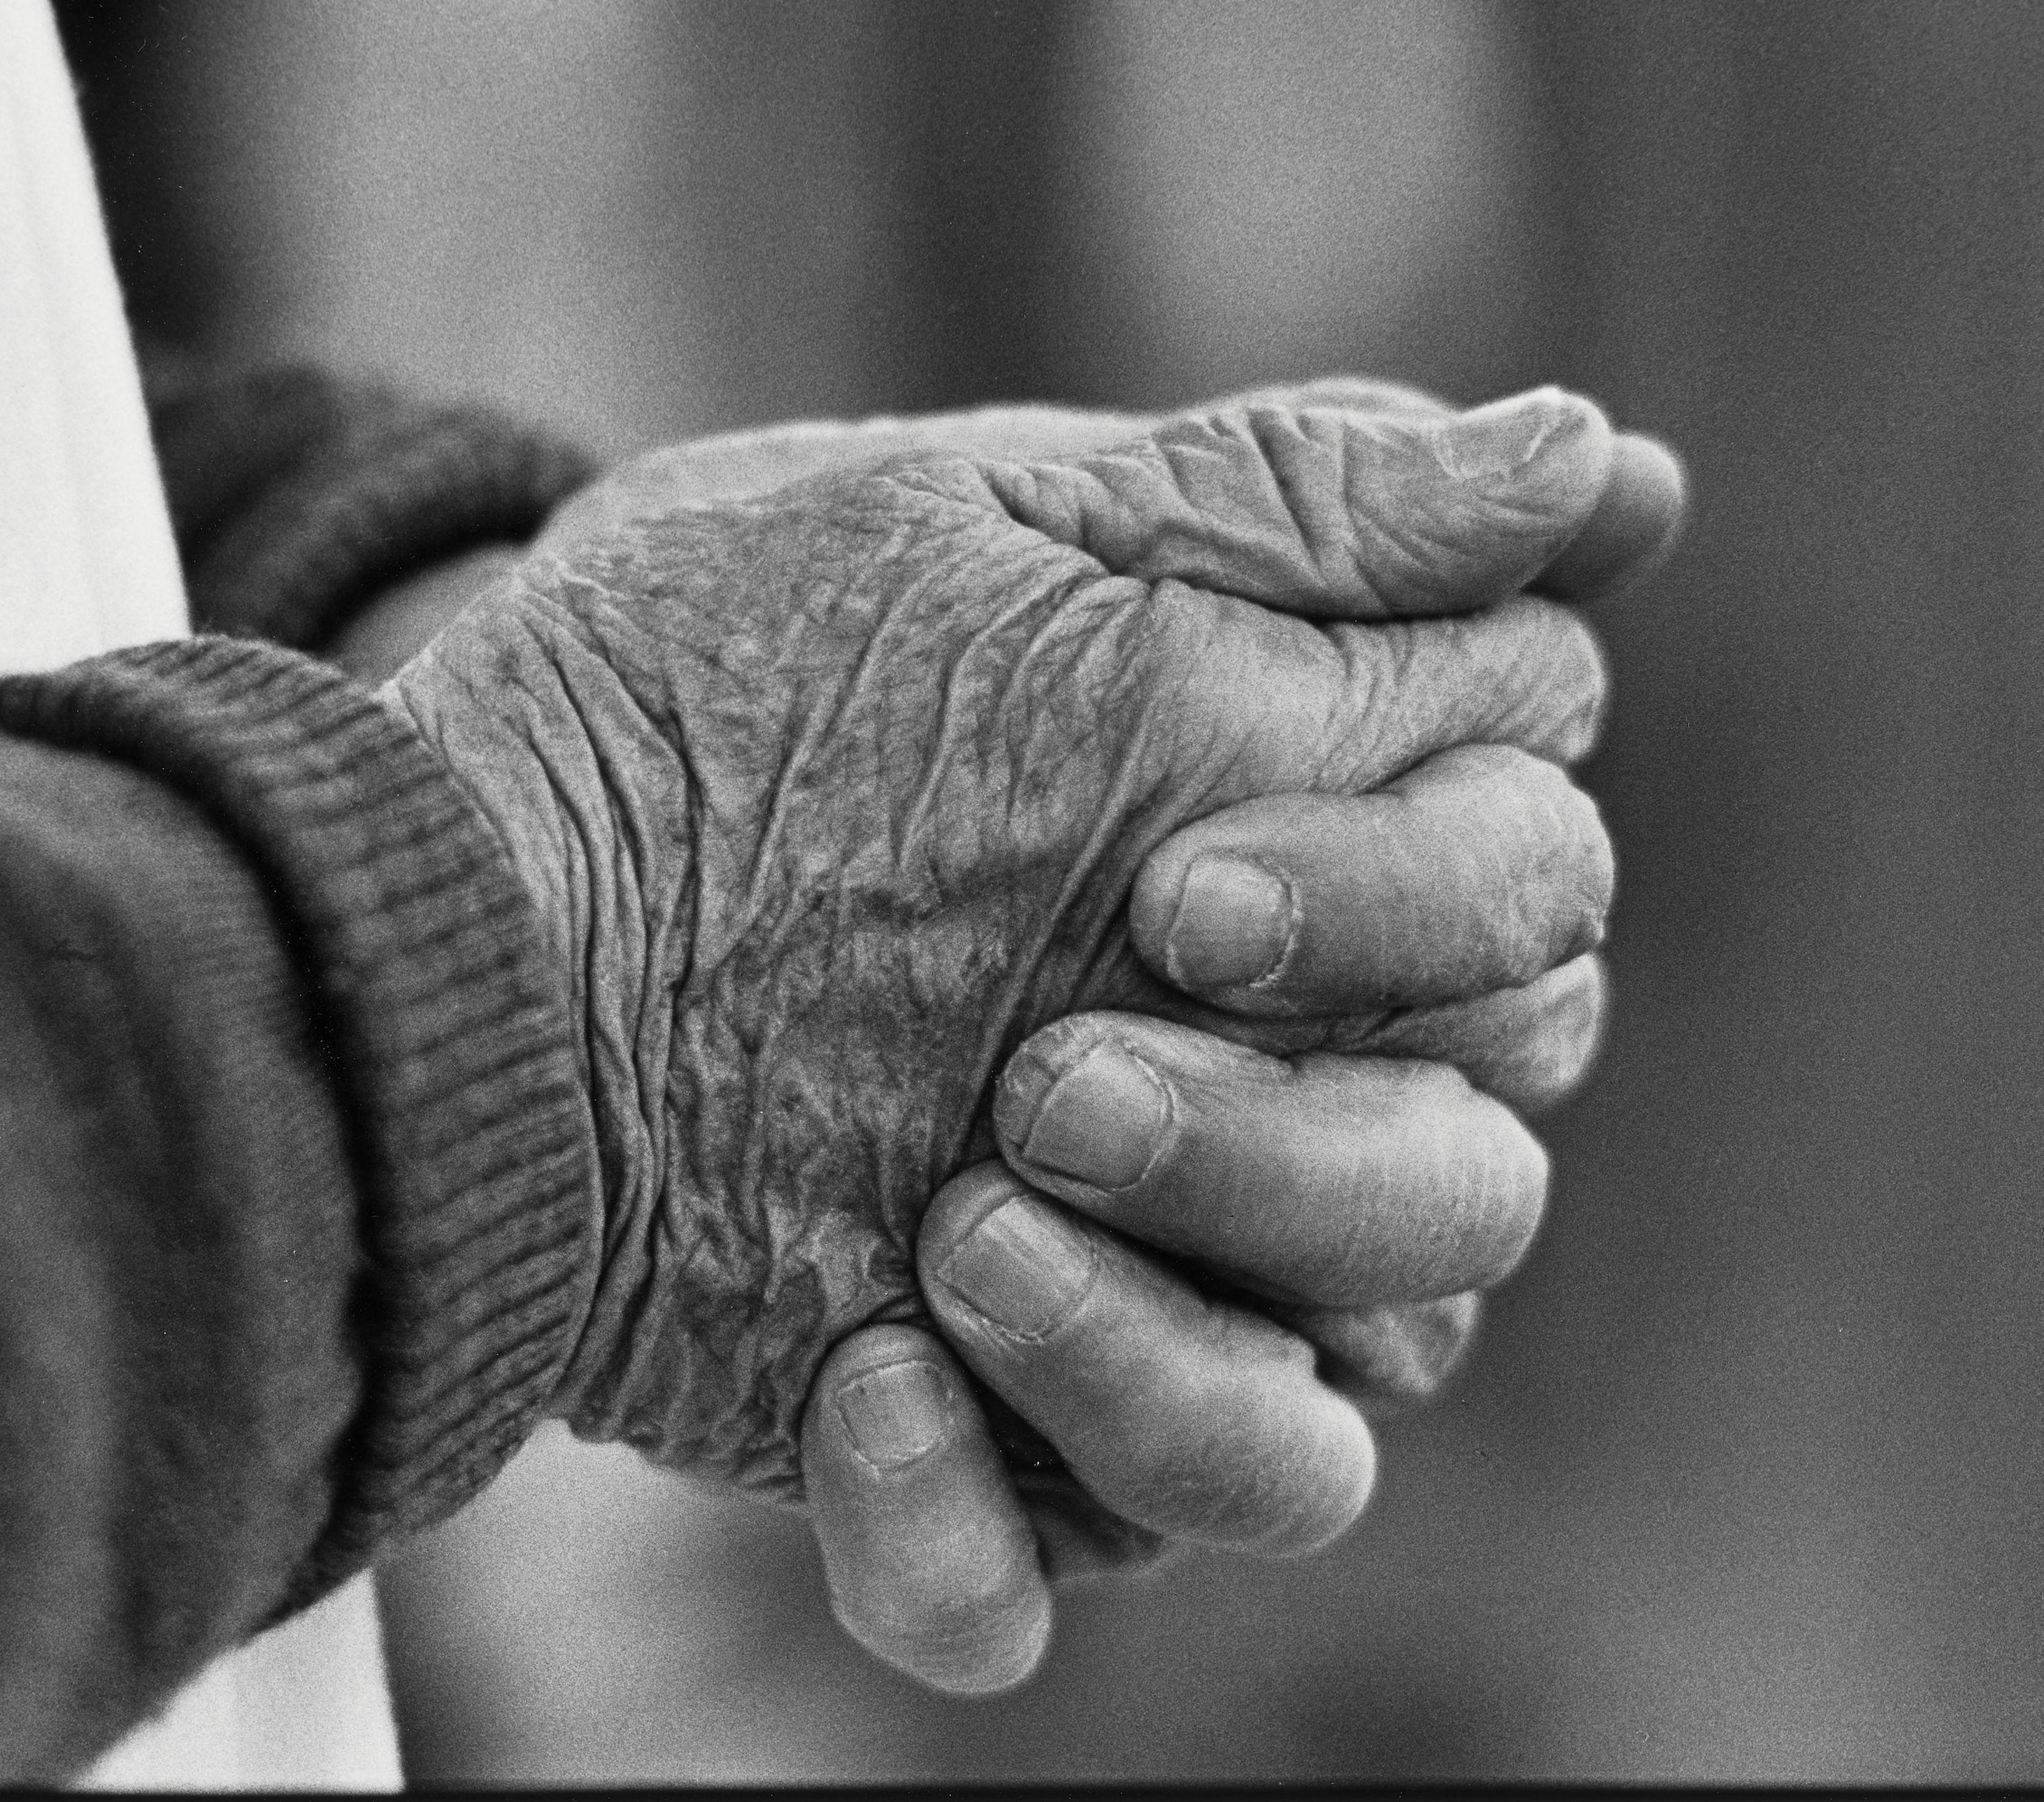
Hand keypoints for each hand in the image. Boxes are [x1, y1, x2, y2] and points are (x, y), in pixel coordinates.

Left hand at [384, 383, 1658, 1518]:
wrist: (429, 897)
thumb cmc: (704, 687)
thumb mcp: (976, 539)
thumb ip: (1298, 511)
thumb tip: (1614, 463)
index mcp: (1289, 887)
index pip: (1533, 918)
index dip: (1422, 910)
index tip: (1188, 888)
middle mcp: (1241, 1110)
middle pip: (1466, 1195)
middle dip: (1286, 1152)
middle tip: (1051, 1078)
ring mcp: (1101, 1294)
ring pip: (1312, 1447)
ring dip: (1162, 1361)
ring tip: (947, 1238)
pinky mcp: (939, 1441)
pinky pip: (1035, 1580)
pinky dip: (960, 1525)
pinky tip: (848, 1396)